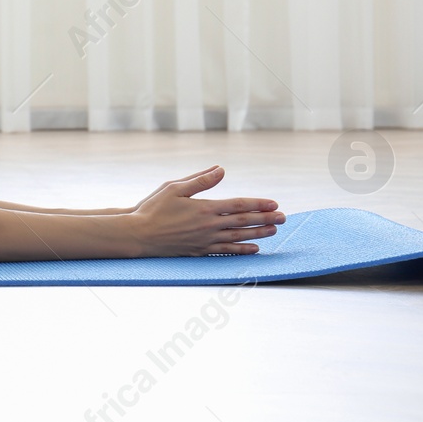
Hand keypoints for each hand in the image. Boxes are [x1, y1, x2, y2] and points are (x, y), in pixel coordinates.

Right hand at [128, 165, 283, 256]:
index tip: (273, 203)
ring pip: (239, 237)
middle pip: (244, 222)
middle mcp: (209, 226)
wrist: (138, 235)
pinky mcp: (200, 252)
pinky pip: (226, 251)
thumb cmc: (152, 208)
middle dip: (266, 219)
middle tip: (283, 217)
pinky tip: (254, 249)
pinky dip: (242, 250)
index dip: (258, 204)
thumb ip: (200, 180)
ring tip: (274, 231)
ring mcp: (205, 241)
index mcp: (205, 208)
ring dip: (259, 234)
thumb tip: (221, 169)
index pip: (239, 205)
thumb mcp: (174, 187)